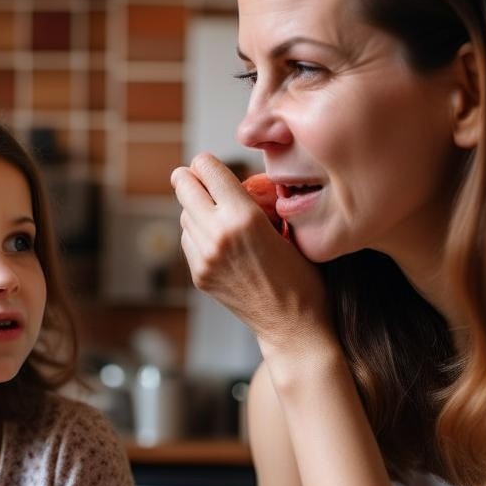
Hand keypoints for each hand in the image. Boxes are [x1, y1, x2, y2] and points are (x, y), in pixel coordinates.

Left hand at [171, 153, 331, 353]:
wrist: (293, 323)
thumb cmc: (301, 273)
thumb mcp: (286, 225)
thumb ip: (255, 200)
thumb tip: (227, 179)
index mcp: (244, 216)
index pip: (206, 168)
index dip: (207, 163)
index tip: (209, 163)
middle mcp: (218, 234)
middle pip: (184, 187)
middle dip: (190, 178)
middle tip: (194, 175)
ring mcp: (204, 257)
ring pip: (184, 214)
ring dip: (195, 208)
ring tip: (215, 211)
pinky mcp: (199, 275)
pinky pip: (187, 239)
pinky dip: (197, 232)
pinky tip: (217, 237)